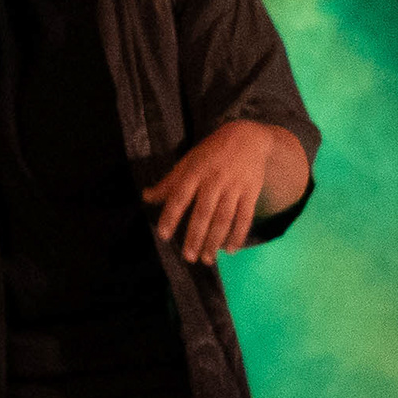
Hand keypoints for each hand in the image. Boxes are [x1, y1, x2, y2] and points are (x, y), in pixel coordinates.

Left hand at [145, 120, 297, 262]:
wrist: (248, 138)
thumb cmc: (211, 152)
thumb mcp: (188, 161)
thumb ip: (169, 182)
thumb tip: (146, 197)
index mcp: (195, 172)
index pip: (180, 196)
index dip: (171, 216)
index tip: (164, 235)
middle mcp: (214, 180)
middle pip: (204, 213)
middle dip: (195, 236)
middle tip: (188, 257)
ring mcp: (234, 187)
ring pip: (224, 218)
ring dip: (215, 241)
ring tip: (207, 259)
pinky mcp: (251, 192)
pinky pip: (245, 217)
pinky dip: (238, 235)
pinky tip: (230, 250)